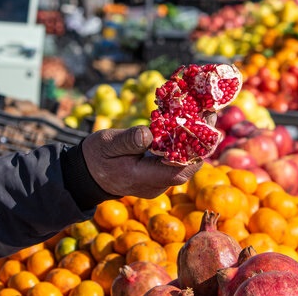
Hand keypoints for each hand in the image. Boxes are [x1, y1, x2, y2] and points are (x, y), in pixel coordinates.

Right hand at [81, 126, 201, 198]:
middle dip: (200, 140)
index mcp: (143, 178)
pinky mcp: (158, 176)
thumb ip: (128, 140)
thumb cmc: (97, 156)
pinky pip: (177, 161)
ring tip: (203, 114)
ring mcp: (158, 182)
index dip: (195, 151)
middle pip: (186, 166)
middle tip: (209, 113)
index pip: (178, 171)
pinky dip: (184, 143)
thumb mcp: (107, 143)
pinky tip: (189, 124)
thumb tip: (148, 134)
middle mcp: (156, 185)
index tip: (205, 127)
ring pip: (184, 163)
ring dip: (195, 140)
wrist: (88, 173)